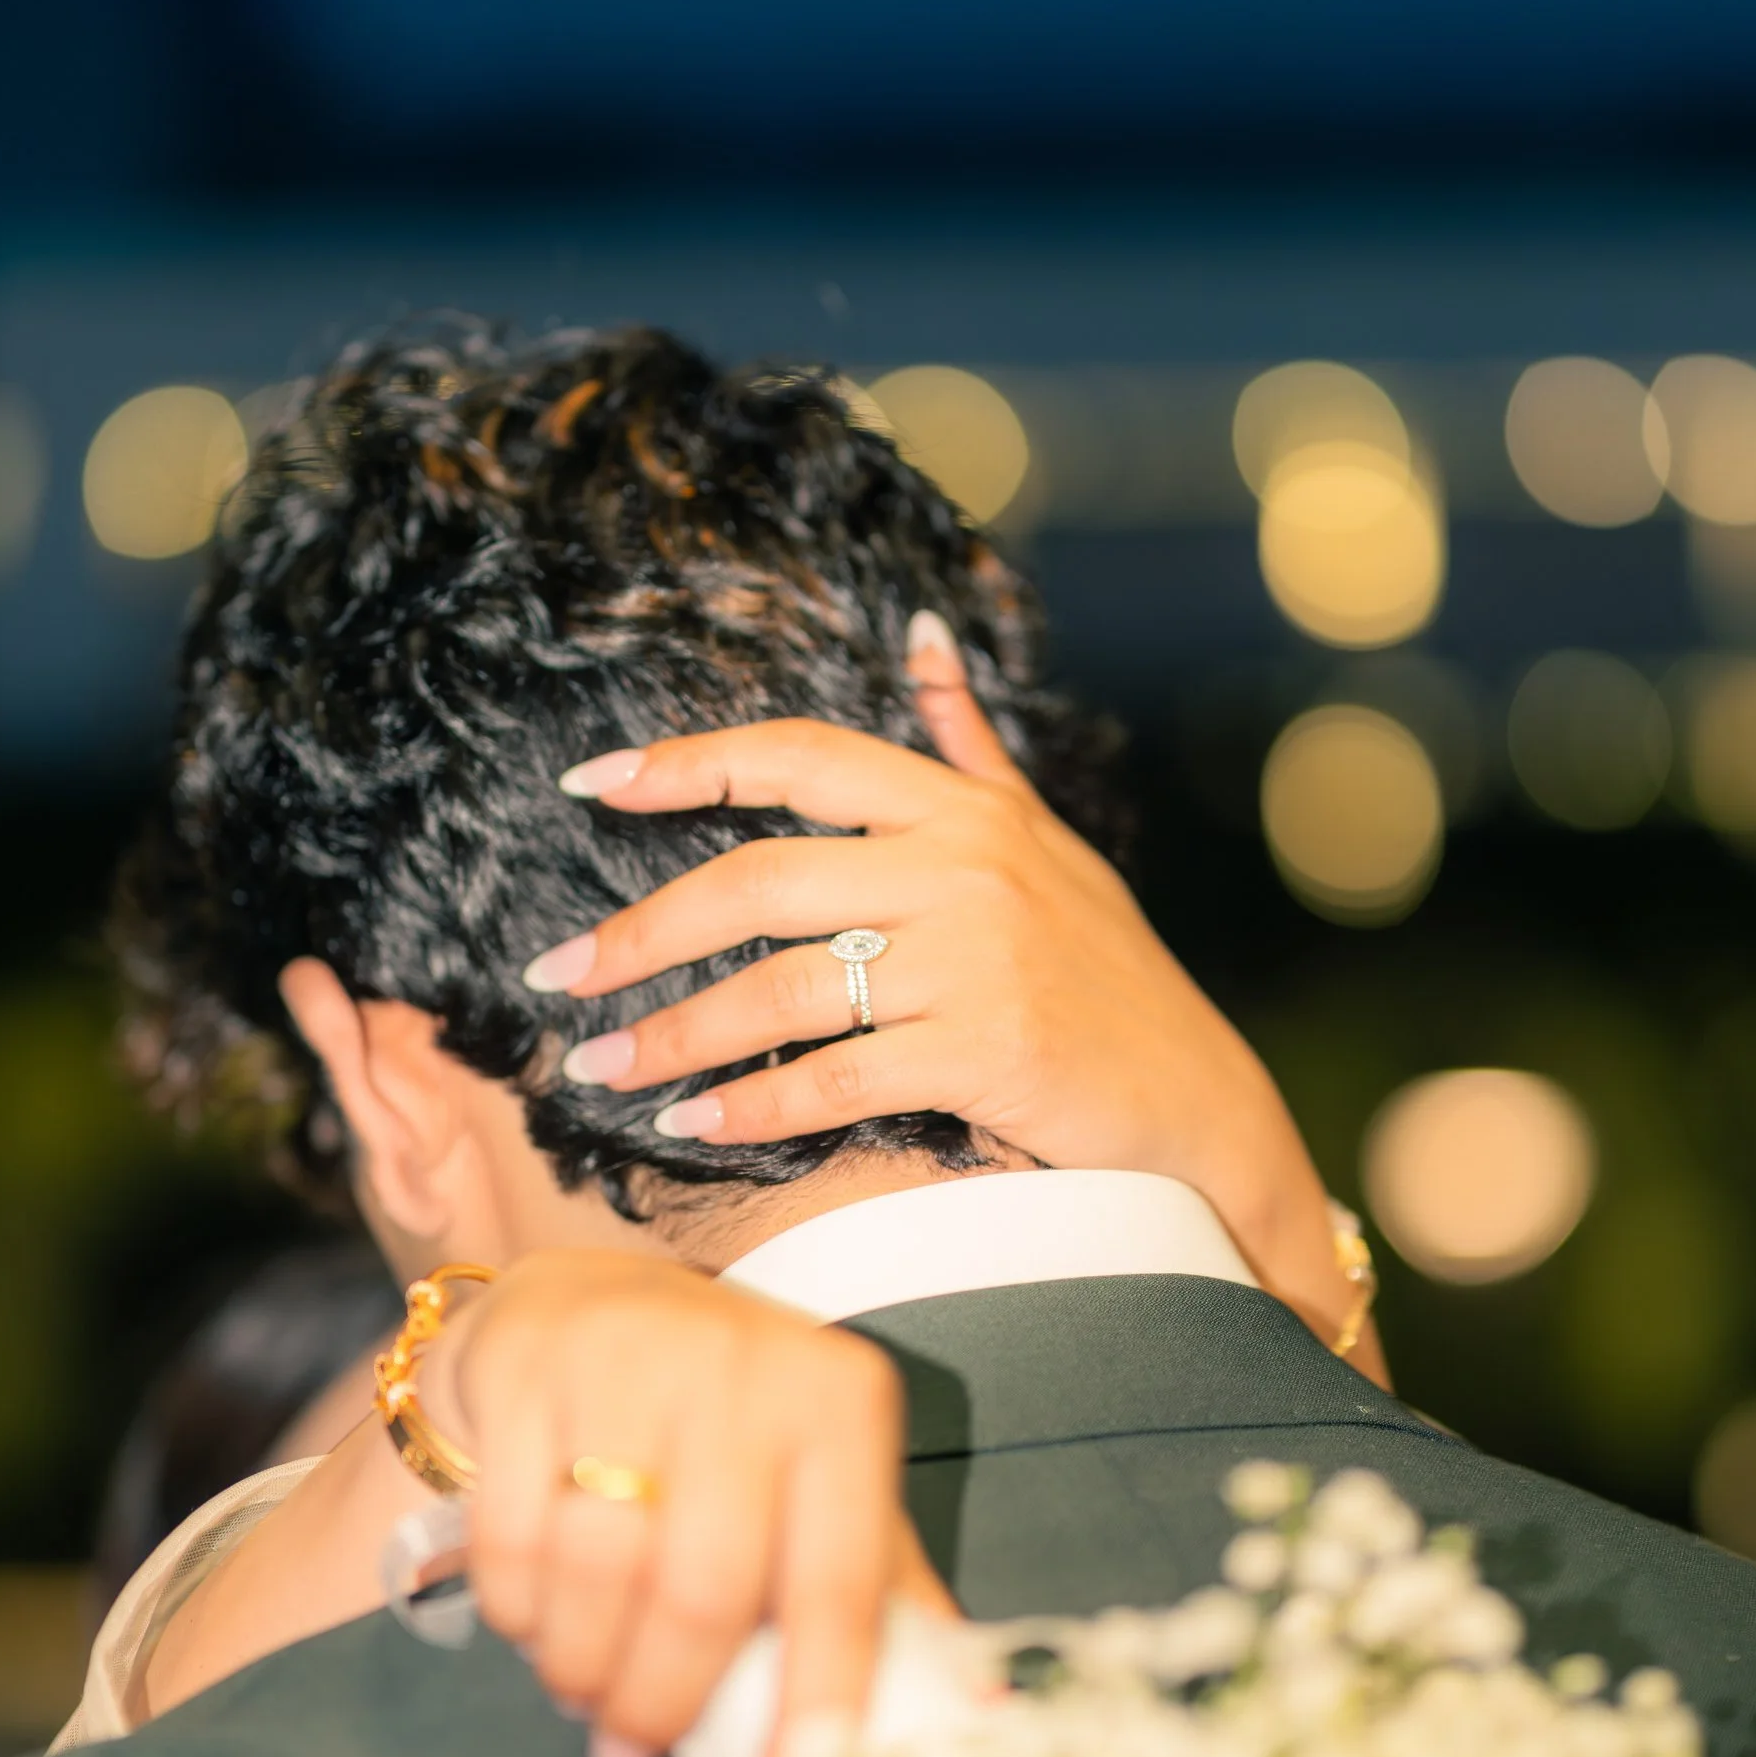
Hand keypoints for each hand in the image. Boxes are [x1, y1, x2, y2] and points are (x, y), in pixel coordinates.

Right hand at [142, 1252, 952, 1756]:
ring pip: (597, 1572)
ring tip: (584, 1693)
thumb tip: (984, 1721)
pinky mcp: (531, 1371)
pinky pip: (511, 1538)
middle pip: (702, 1591)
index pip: (840, 1587)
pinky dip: (518, 1611)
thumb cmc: (733, 1430)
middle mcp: (747, 1372)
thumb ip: (890, 1601)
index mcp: (842, 1407)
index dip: (820, 1709)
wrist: (598, 1304)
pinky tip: (535, 1623)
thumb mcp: (825, 1487)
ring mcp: (632, 1361)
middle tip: (632, 1754)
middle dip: (662, 1703)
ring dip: (581, 1669)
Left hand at [525, 618, 1382, 1369]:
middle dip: (641, 931)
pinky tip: (693, 1123)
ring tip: (598, 1066)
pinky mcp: (987, 1050)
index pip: (802, 758)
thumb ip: (970, 747)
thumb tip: (924, 633)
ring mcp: (977, 960)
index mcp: (963, 812)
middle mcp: (966, 869)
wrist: (1200, 1111)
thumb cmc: (1110, 979)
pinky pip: (834, 1077)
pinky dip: (751, 1106)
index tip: (591, 784)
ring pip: (782, 988)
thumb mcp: (1047, 845)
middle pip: (759, 880)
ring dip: (674, 1033)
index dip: (689, 763)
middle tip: (556, 976)